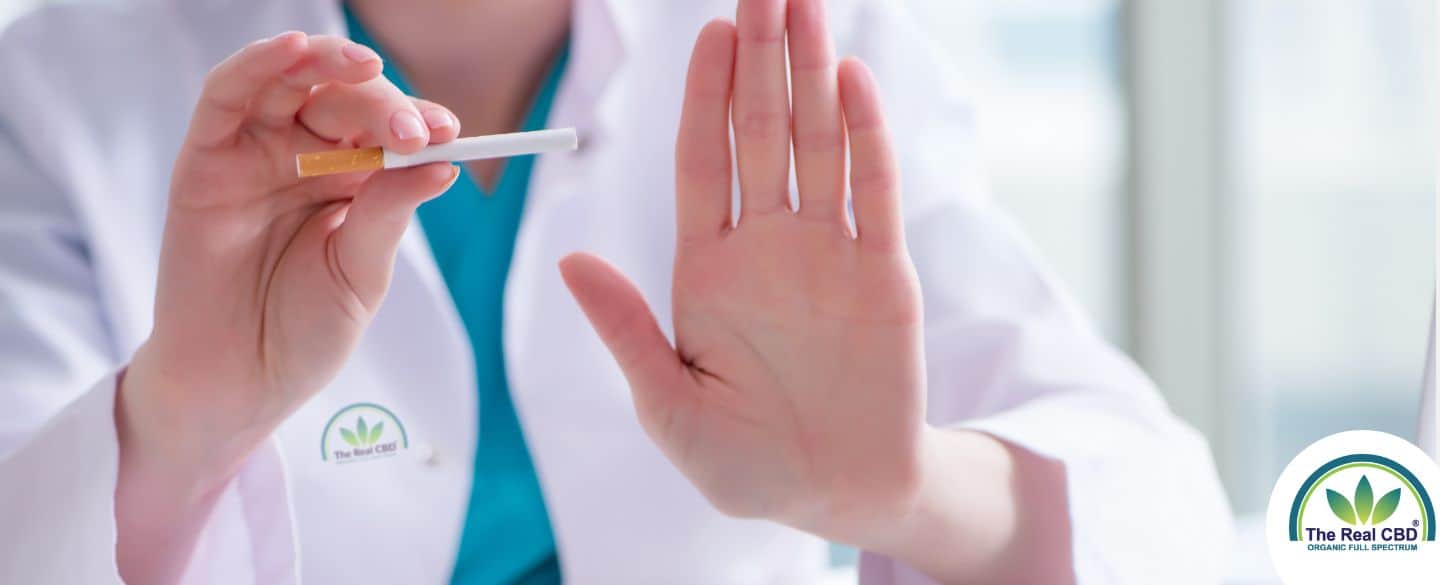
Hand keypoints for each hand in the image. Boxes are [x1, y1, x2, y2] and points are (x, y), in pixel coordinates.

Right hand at [117, 32, 459, 583]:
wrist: (239, 385)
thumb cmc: (301, 333)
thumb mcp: (361, 273)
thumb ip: (388, 214)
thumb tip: (443, 164)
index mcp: (351, 182)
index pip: (388, 131)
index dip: (419, 123)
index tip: (451, 131)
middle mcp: (303, 159)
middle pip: (345, 100)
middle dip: (384, 105)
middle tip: (412, 130)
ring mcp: (254, 155)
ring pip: (291, 83)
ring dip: (328, 62)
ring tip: (364, 65)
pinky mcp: (205, 160)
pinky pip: (227, 96)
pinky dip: (259, 64)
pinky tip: (295, 50)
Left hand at [560, 0, 926, 545]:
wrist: (835, 493)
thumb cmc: (743, 463)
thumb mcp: (668, 406)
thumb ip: (626, 331)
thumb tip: (570, 261)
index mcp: (710, 267)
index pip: (704, 161)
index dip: (704, 96)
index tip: (708, 33)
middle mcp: (769, 245)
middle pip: (761, 132)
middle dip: (761, 60)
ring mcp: (828, 252)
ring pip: (818, 143)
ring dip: (813, 75)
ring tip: (807, 8)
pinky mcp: (883, 274)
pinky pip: (875, 192)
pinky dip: (868, 136)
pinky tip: (854, 81)